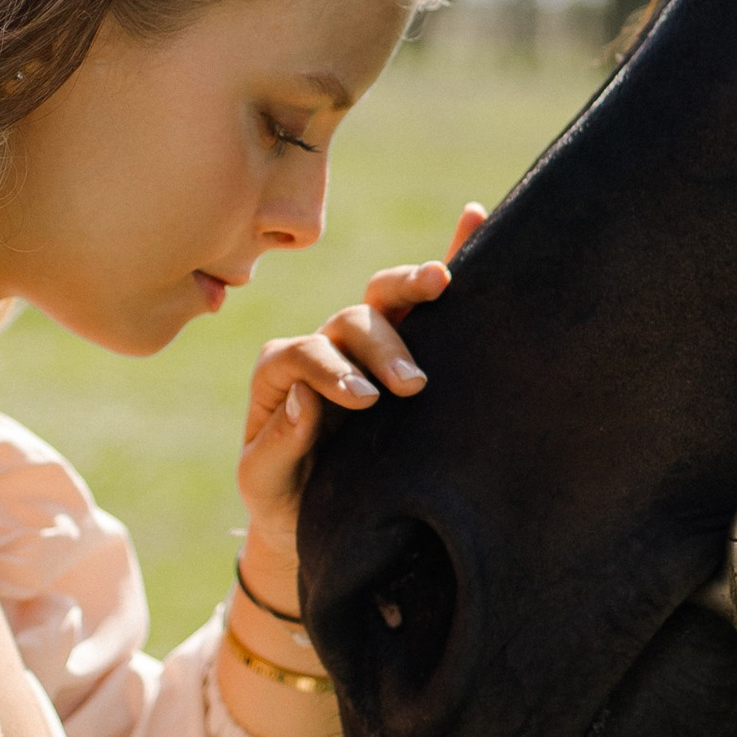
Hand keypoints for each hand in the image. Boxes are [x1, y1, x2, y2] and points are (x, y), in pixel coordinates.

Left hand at [234, 205, 488, 555]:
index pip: (303, 354)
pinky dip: (450, 255)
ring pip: (385, 300)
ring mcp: (362, 347)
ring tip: (444, 287)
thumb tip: (309, 399)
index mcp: (280, 373)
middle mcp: (321, 348)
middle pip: (350, 320)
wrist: (304, 519)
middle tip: (410, 383)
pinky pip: (423, 298)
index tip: (366, 402)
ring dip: (414, 292)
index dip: (333, 371)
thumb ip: (279, 442)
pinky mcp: (400, 351)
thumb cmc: (280, 498)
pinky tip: (473, 218)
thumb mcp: (263, 480)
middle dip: (383, 343)